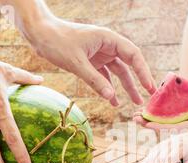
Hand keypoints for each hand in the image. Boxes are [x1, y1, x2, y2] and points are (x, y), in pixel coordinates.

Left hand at [27, 18, 155, 105]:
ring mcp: (99, 54)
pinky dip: (108, 89)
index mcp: (108, 39)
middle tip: (149, 96)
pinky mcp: (91, 62)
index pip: (133, 55)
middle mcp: (107, 46)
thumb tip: (111, 98)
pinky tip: (113, 101)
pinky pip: (104, 77)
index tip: (149, 87)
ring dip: (125, 88)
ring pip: (118, 73)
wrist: (38, 33)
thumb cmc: (56, 41)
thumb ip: (95, 81)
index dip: (143, 72)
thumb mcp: (76, 63)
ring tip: (135, 103)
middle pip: (129, 65)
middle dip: (138, 81)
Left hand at [134, 74, 187, 130]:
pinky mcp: (183, 108)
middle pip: (168, 125)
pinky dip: (157, 110)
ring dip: (150, 117)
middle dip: (151, 123)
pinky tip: (144, 107)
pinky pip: (168, 111)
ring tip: (134, 115)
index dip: (163, 126)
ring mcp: (186, 115)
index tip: (149, 124)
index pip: (178, 127)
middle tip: (135, 120)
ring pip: (165, 119)